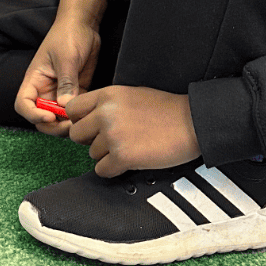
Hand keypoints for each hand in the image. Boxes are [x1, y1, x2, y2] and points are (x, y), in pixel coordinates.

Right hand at [14, 13, 101, 134]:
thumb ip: (66, 82)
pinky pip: (74, 110)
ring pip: (58, 118)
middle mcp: (44, 89)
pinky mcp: (75, 92)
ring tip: (82, 119)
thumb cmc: (68, 35)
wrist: (83, 25)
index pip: (23, 104)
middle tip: (71, 124)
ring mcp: (59, 92)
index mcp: (34, 80)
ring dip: (68, 123)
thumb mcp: (67, 58)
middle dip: (53, 126)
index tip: (50, 117)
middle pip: (40, 118)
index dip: (33, 115)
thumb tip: (64, 106)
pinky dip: (79, 115)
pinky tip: (89, 112)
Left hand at [65, 85, 199, 177]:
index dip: (80, 120)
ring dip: (107, 155)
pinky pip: (102, 170)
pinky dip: (114, 169)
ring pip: (91, 154)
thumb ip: (106, 105)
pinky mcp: (122, 156)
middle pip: (76, 134)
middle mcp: (105, 113)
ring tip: (129, 146)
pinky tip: (130, 160)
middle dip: (91, 140)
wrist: (193, 122)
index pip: (72, 110)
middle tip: (111, 140)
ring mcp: (113, 135)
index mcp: (107, 95)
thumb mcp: (130, 95)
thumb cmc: (166, 110)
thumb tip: (87, 119)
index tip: (90, 126)